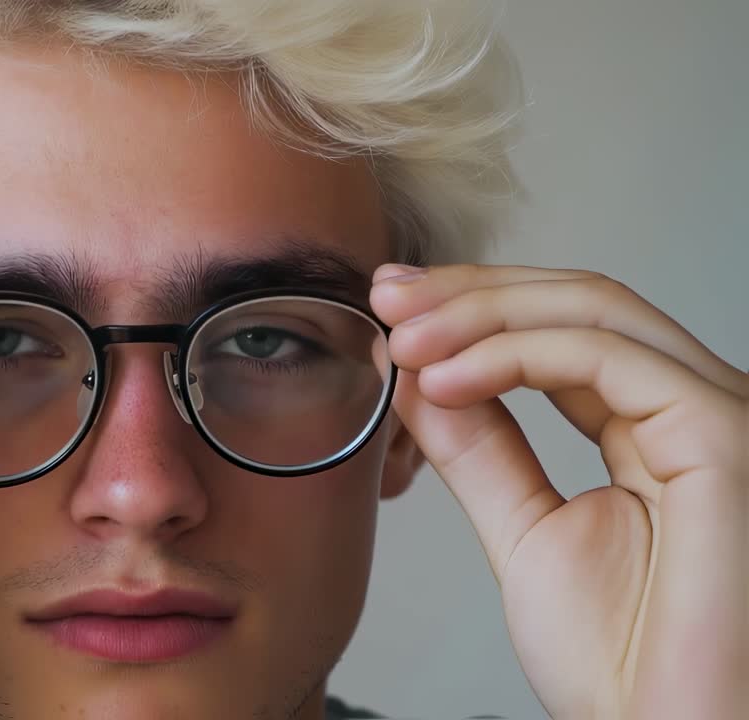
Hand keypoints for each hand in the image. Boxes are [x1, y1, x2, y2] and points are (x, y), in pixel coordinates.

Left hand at [370, 264, 747, 719]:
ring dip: (478, 314)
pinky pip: (603, 358)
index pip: (563, 332)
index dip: (474, 309)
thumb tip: (419, 380)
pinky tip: (441, 378)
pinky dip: (509, 354)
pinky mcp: (722, 437)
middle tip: (385, 295)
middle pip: (578, 303)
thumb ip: (481, 452)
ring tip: (400, 340)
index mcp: (657, 429)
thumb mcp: (525, 531)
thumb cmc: (623, 664)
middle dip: (469, 293)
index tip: (391, 308)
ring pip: (592, 312)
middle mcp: (697, 409)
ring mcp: (717, 416)